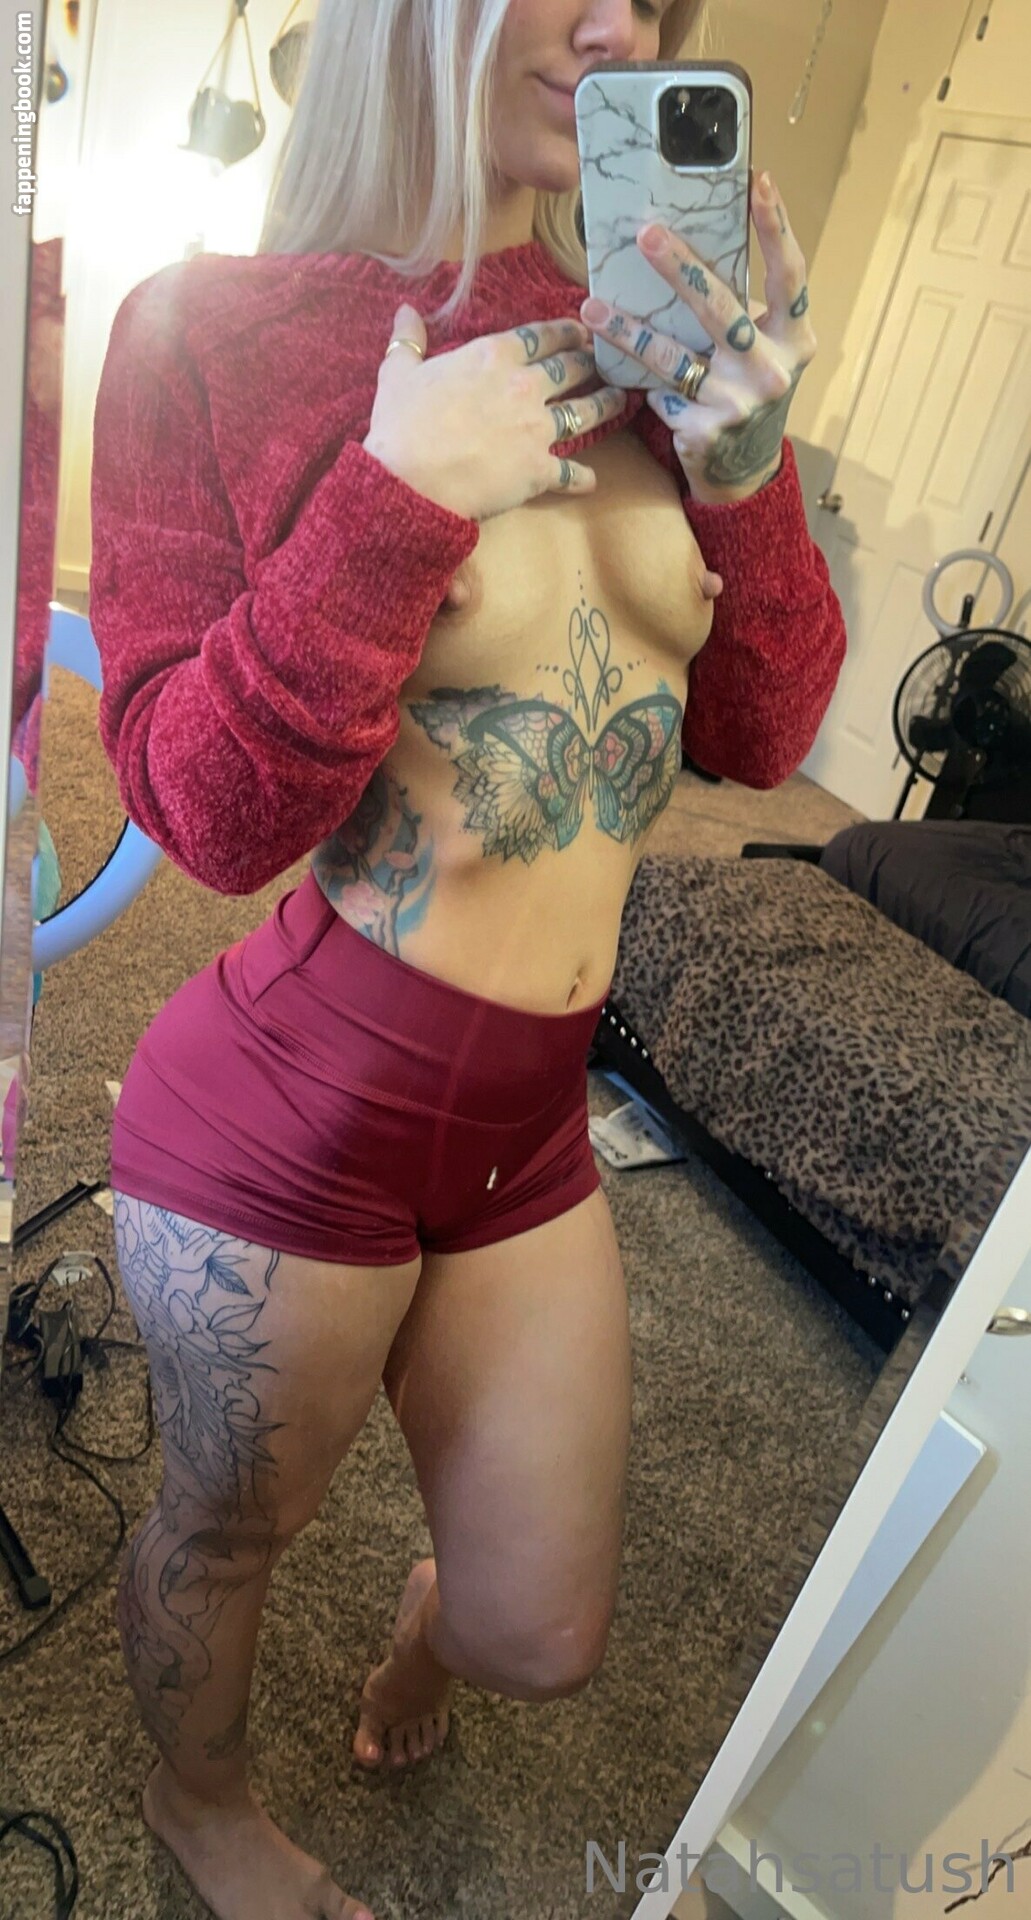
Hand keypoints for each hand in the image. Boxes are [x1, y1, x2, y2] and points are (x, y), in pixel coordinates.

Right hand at [364, 303, 628, 523]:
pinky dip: (584, 478)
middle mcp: (524, 386)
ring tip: (623, 401)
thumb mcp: (397, 374)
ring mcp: (537, 429)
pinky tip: (593, 480)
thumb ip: (408, 341)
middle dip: (593, 363)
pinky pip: (571, 472)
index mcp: (493, 356)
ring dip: (607, 405)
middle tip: (609, 361)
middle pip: (572, 369)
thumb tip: (405, 311)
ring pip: (586, 412)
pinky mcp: (539, 470)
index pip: (542, 335)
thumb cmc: (401, 426)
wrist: (411, 480)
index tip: (583, 331)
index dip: (567, 331)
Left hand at [579, 171, 817, 505]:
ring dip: (629, 331)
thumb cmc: (747, 387)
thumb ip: (743, 308)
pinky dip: (639, 381)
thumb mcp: (761, 347)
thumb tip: (688, 242)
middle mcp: (771, 369)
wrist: (744, 469)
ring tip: (592, 308)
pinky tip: (616, 370)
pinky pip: (660, 394)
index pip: (790, 275)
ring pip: (674, 358)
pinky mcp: (705, 431)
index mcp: (794, 338)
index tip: (758, 182)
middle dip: (681, 269)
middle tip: (646, 234)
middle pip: (723, 310)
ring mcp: (738, 404)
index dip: (776, 228)